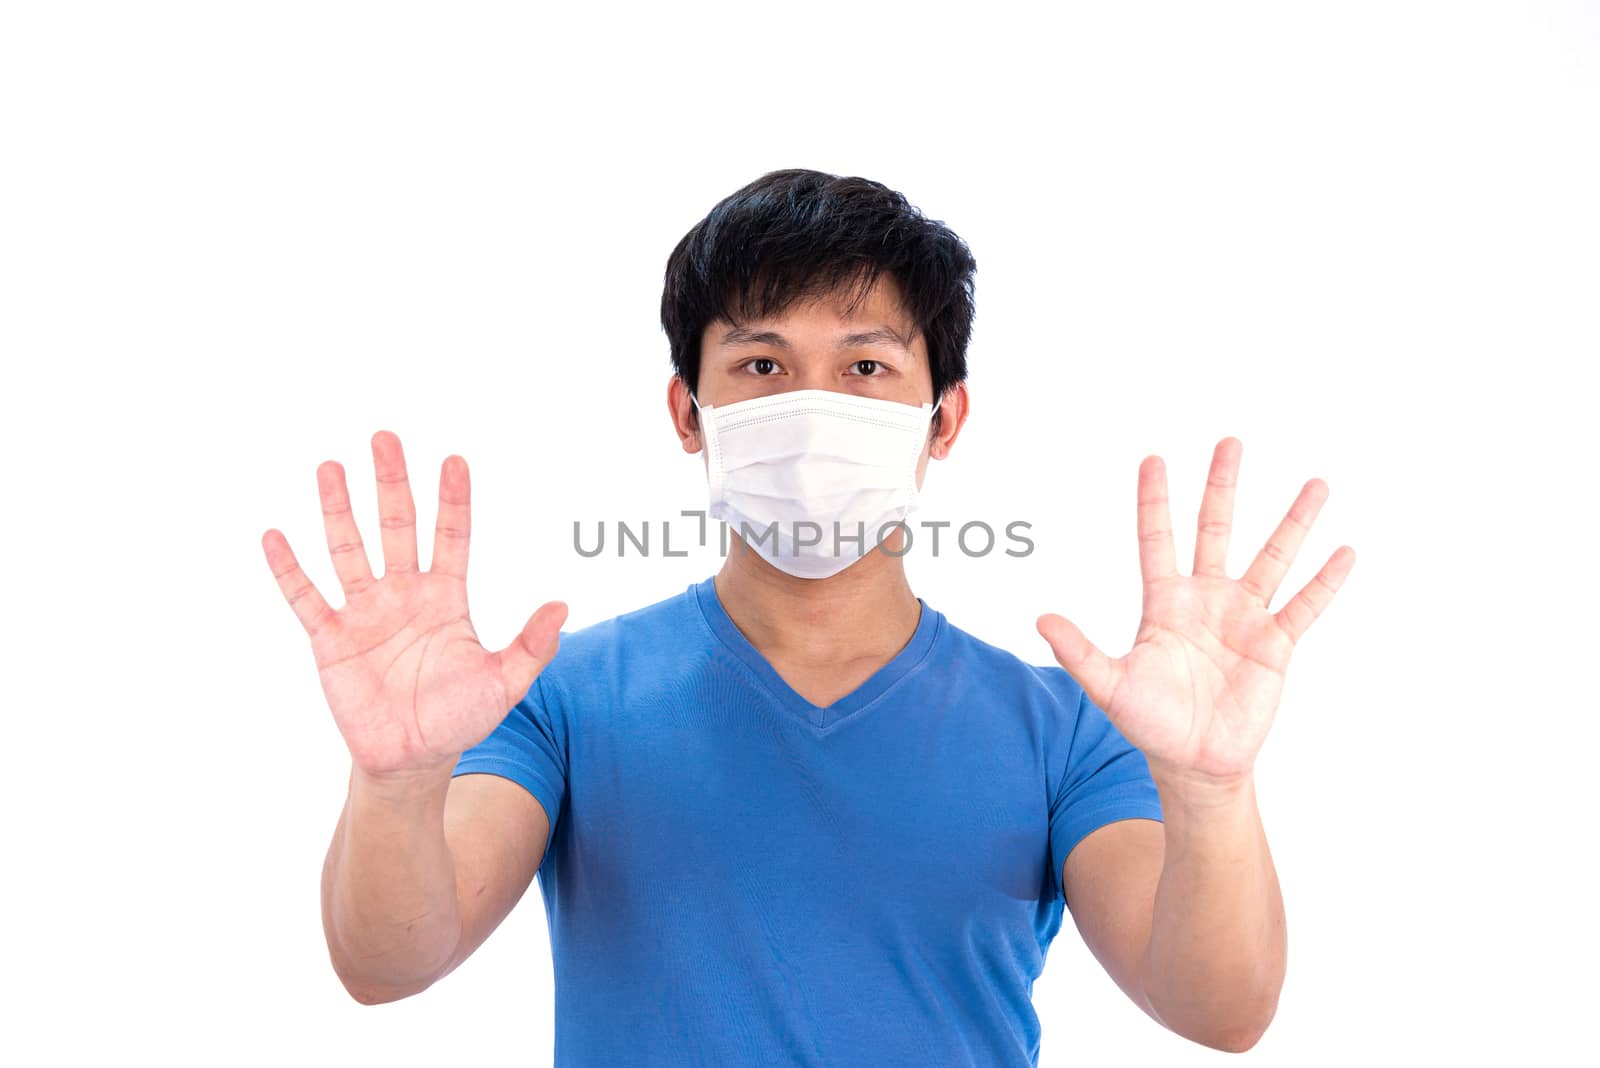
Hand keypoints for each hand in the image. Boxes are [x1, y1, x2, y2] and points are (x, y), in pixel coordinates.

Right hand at [262, 430, 566, 777]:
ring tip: (330, 467)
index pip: (451, 536)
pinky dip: (290, 569)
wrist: (412, 759)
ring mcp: (365, 613)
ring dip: (338, 510)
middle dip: (391, 483)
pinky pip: (306, 598)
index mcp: (446, 597)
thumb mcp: (504, 683)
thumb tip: (563, 606)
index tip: (455, 461)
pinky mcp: (330, 639)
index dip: (453, 500)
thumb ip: (530, 646)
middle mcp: (404, 594)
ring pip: (349, 550)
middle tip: (385, 437)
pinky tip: (275, 535)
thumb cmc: (460, 717)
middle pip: (397, 527)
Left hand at [1038, 437, 1353, 785]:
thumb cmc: (1149, 723)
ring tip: (1317, 484)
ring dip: (1293, 522)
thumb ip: (1080, 652)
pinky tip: (1345, 551)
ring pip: (1272, 558)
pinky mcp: (1276, 645)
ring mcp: (1244, 618)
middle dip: (1222, 486)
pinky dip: (1325, 581)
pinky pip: (1304, 606)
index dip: (1155, 500)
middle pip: (1215, 530)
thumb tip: (1041, 620)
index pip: (1157, 538)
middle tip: (1230, 442)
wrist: (1195, 763)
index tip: (1154, 458)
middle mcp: (1206, 599)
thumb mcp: (1110, 686)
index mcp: (1164, 602)